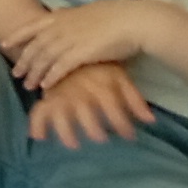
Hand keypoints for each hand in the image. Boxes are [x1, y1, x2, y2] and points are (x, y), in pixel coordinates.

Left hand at [3, 0, 161, 86]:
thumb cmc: (119, 16)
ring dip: (34, 72)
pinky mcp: (81, 53)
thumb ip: (74, 17)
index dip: (17, 35)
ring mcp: (70, 39)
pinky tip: (45, 86)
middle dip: (24, 60)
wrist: (135, 21)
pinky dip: (50, 77)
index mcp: (64, 15)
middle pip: (35, 46)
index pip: (33, 25)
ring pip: (44, 58)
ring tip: (27, 85)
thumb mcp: (90, 12)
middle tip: (15, 73)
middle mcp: (62, 26)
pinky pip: (59, 68)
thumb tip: (64, 17)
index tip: (5, 44)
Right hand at [26, 57, 155, 145]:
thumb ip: (134, 99)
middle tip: (101, 141)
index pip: (112, 105)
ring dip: (65, 130)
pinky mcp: (48, 94)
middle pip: (84, 110)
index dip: (122, 123)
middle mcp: (79, 89)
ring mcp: (62, 92)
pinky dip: (37, 123)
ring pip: (60, 112)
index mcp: (99, 83)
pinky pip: (38, 110)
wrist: (70, 42)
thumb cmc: (99, 64)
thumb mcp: (120, 77)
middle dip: (93, 128)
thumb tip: (151, 121)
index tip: (130, 137)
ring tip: (73, 145)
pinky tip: (39, 138)